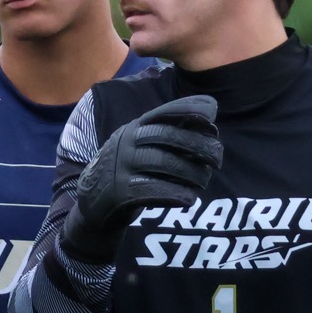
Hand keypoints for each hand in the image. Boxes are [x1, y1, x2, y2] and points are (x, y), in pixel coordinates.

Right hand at [62, 96, 221, 262]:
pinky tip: (189, 198)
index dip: (188, 109)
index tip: (212, 114)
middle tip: (218, 158)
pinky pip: (153, 189)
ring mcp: (120, 166)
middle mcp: (125, 142)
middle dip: (198, 144)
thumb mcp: (141, 148)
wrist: (93, 203)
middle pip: (167, 136)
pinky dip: (175, 193)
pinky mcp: (119, 191)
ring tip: (204, 181)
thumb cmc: (128, 172)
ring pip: (163, 163)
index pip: (163, 112)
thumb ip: (167, 138)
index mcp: (133, 127)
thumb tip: (209, 129)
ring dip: (191, 172)